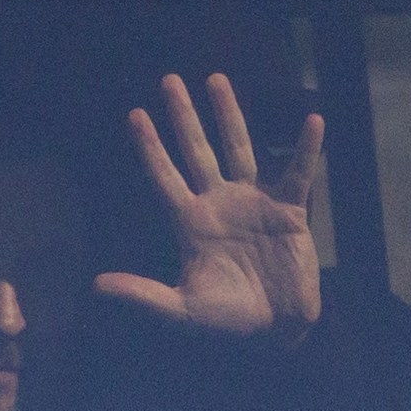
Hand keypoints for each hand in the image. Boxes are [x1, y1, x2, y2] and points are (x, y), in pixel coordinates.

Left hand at [95, 72, 325, 342]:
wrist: (276, 330)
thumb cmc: (227, 321)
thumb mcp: (181, 310)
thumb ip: (143, 295)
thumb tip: (97, 286)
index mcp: (192, 223)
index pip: (164, 177)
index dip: (150, 148)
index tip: (135, 115)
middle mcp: (220, 204)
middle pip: (197, 151)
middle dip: (183, 117)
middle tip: (169, 81)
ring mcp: (255, 203)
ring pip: (239, 150)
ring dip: (229, 116)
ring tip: (216, 80)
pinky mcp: (289, 211)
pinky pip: (298, 173)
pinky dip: (306, 149)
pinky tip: (313, 122)